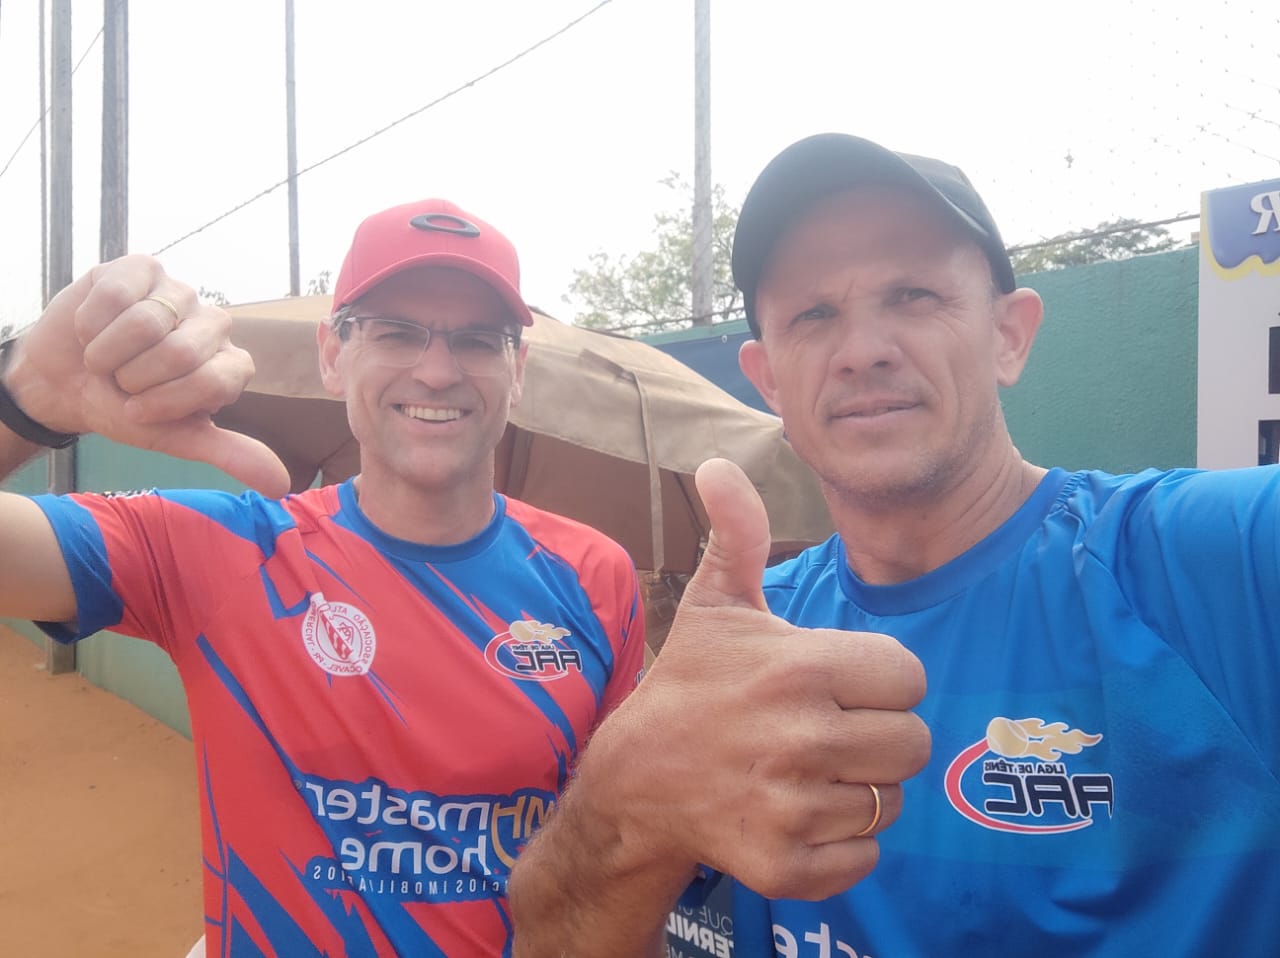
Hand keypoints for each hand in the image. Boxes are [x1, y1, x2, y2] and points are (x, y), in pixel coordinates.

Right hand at [7, 255, 289, 496]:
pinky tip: (91, 327)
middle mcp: (215, 325)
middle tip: (123, 382)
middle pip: (180, 352)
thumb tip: (280, 485)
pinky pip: (115, 294)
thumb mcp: (176, 438)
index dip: (164, 403)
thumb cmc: (124, 409)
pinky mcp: (142, 268)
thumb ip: (229, 454)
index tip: (140, 411)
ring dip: (108, 352)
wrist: (64, 384)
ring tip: (105, 357)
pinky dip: (90, 322)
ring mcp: (180, 293)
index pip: (212, 382)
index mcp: (231, 366)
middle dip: (135, 378)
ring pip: (145, 323)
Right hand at [591, 458, 929, 899]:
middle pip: (913, 744)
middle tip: (828, 732)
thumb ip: (739, 535)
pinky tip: (798, 813)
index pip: (909, 676)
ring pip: (889, 802)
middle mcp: (803, 737)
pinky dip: (842, 844)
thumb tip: (717, 464)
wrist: (636, 780)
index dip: (879, 680)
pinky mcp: (784, 864)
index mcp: (803, 666)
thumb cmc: (690, 683)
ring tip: (806, 771)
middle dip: (879, 737)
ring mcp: (792, 806)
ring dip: (858, 789)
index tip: (836, 684)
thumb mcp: (716, 605)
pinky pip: (864, 856)